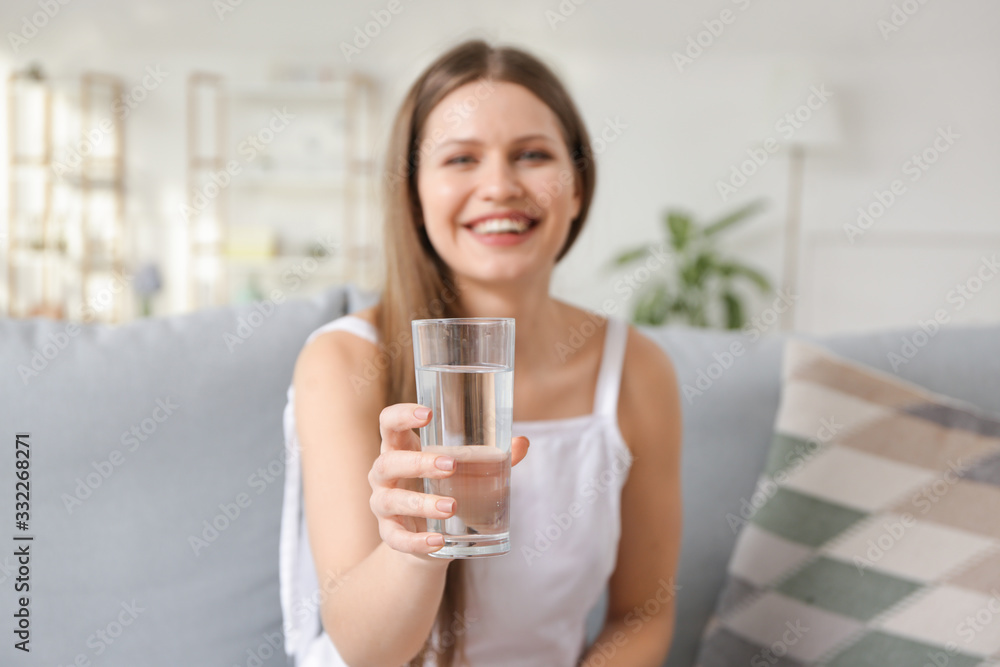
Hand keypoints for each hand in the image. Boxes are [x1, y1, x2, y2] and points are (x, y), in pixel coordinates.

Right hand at [369, 403, 528, 558]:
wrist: (428, 537)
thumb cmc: (443, 489)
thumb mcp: (462, 470)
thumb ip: (489, 457)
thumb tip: (522, 443)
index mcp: (400, 448)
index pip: (388, 423)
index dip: (401, 415)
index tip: (428, 413)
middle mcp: (384, 475)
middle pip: (388, 462)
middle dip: (418, 462)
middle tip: (452, 465)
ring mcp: (383, 505)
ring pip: (391, 500)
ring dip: (421, 503)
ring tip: (452, 506)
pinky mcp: (390, 534)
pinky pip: (397, 539)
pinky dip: (416, 541)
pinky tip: (438, 540)